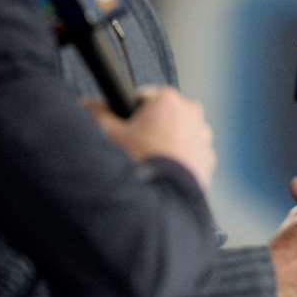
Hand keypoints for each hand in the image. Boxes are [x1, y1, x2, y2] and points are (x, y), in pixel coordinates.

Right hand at [84, 87, 214, 188]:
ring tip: (150, 160)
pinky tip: (164, 170)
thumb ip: (98, 113)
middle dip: (151, 127)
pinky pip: (191, 153)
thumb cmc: (139, 162)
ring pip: (180, 133)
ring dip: (167, 142)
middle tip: (135, 146)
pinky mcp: (208, 158)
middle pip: (164, 115)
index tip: (125, 126)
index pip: (144, 97)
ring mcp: (203, 136)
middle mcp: (192, 113)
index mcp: (169, 100)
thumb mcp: (110, 134)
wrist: (163, 200)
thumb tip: (88, 104)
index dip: (130, 111)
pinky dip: (180, 159)